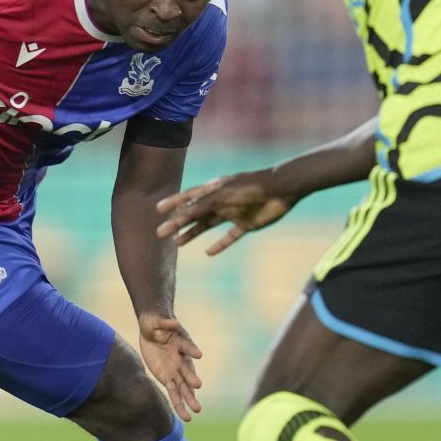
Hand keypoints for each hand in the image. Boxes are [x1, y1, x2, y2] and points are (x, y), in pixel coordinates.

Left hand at [136, 311, 203, 420]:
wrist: (151, 330)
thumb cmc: (154, 322)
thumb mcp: (156, 320)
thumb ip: (164, 322)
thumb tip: (174, 322)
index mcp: (180, 341)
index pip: (187, 345)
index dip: (192, 349)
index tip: (198, 354)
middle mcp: (181, 358)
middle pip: (187, 369)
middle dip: (191, 377)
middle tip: (198, 386)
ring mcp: (175, 370)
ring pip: (183, 386)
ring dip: (189, 398)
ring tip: (197, 410)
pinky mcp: (167, 378)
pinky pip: (174, 393)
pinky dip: (179, 404)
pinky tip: (186, 416)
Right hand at [155, 169, 295, 255]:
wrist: (282, 189)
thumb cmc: (251, 188)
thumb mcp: (223, 195)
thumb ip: (202, 205)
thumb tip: (180, 214)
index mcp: (214, 189)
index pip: (189, 197)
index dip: (173, 203)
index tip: (158, 210)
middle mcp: (221, 201)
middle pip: (195, 214)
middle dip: (177, 223)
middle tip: (161, 234)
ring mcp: (233, 212)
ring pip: (208, 225)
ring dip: (192, 234)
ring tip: (177, 244)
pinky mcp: (246, 224)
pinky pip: (229, 237)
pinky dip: (219, 245)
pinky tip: (209, 253)